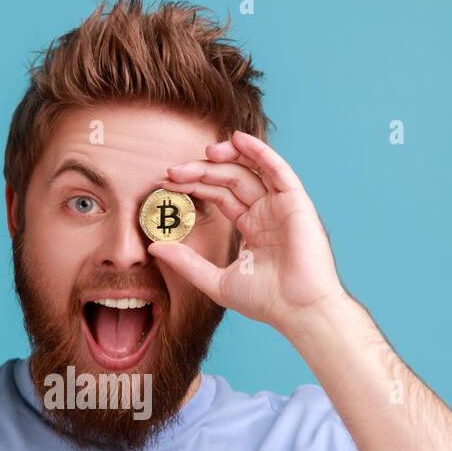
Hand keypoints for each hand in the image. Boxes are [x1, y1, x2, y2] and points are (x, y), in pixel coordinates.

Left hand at [147, 131, 345, 335]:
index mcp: (251, 227)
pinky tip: (238, 140)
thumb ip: (186, 262)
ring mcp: (281, 206)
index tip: (167, 182)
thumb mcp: (215, 280)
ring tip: (204, 152)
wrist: (297, 310)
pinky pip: (277, 170)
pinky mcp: (296, 202)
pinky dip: (259, 152)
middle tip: (173, 171)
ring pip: (252, 169)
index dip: (195, 185)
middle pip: (230, 180)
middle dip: (202, 171)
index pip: (219, 196)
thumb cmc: (265, 301)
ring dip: (228, 156)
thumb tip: (153, 247)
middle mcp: (266, 213)